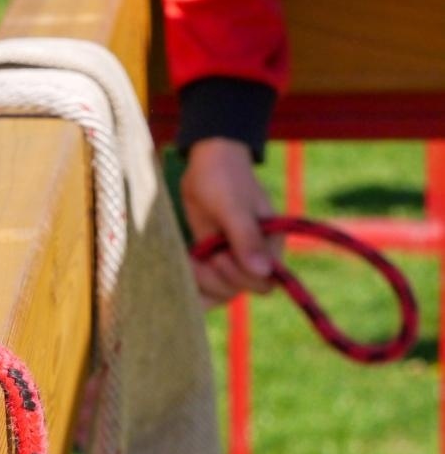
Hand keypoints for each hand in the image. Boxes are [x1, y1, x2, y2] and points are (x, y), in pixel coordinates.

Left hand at [180, 138, 280, 306]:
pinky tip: (183, 271)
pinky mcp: (214, 257)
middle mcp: (255, 256)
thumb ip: (246, 238)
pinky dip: (194, 284)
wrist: (207, 162)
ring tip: (190, 257)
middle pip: (241, 289)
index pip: (263, 282)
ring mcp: (233, 258)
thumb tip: (264, 271)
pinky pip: (207, 284)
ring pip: (222, 291)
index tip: (219, 256)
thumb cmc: (224, 178)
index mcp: (270, 244)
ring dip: (202, 281)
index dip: (240, 277)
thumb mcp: (233, 206)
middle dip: (217, 278)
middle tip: (200, 253)